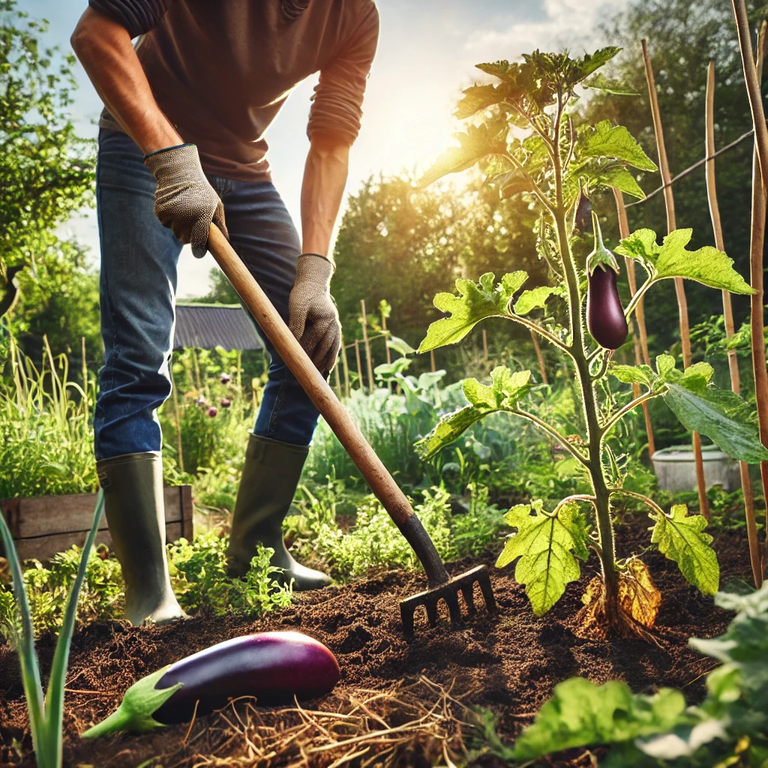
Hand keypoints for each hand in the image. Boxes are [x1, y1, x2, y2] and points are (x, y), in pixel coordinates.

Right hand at [144, 144, 227, 257]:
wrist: (179, 172)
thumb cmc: (202, 191)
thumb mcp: (216, 205)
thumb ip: (220, 225)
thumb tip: (225, 241)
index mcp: (201, 217)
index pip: (198, 243)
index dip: (199, 250)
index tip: (199, 251)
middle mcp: (185, 218)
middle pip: (184, 240)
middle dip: (189, 235)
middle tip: (192, 222)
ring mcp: (171, 215)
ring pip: (174, 231)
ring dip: (179, 226)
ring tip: (184, 210)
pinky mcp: (160, 212)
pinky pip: (165, 222)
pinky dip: (169, 218)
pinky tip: (174, 205)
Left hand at [288, 254, 341, 371]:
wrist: (314, 283)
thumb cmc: (303, 294)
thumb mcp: (297, 306)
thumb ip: (296, 323)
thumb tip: (292, 342)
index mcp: (325, 318)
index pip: (314, 337)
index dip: (305, 349)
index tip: (297, 360)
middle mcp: (333, 323)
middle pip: (324, 345)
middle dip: (316, 359)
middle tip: (308, 372)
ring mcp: (336, 325)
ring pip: (332, 346)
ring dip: (326, 360)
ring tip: (321, 373)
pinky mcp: (334, 327)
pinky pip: (335, 344)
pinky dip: (332, 355)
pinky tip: (329, 366)